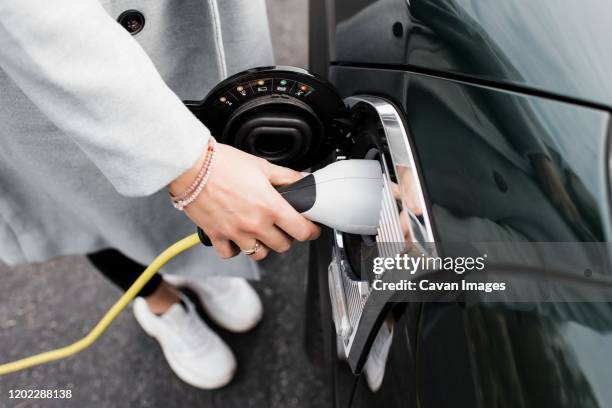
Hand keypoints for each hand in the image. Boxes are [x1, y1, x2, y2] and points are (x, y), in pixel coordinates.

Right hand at [169, 143, 320, 259]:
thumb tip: (302, 180)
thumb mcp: (262, 166)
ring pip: (260, 254)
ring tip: (260, 233)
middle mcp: (255, 224)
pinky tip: (237, 238)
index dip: (311, 231)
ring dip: (264, 246)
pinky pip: (231, 254)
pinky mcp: (217, 236)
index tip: (311, 229)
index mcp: (270, 207)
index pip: (301, 230)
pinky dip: (235, 249)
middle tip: (284, 227)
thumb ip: (286, 176)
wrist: (192, 167)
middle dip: (287, 237)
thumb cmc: (223, 164)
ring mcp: (236, 233)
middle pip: (283, 246)